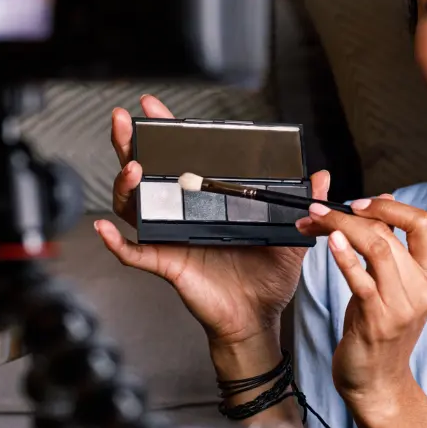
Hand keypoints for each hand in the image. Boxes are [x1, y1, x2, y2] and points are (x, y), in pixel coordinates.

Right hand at [94, 94, 327, 345]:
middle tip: (124, 121)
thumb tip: (320, 176)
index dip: (166, 134)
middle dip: (130, 145)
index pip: (182, 160)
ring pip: (134, 207)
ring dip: (126, 186)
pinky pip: (135, 254)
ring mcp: (171, 238)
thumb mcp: (290, 236)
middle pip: (146, 174)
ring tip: (131, 168)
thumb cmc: (267, 280)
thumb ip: (303, 204)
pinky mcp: (168, 264)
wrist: (259, 318)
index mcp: (207, 202)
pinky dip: (116, 243)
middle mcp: (182, 215)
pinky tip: (105, 228)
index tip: (154, 109)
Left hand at [302, 196, 426, 412]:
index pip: (424, 224)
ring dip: (341, 228)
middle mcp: (423, 288)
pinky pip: (362, 280)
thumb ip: (392, 246)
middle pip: (391, 233)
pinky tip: (329, 242)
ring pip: (377, 248)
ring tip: (315, 220)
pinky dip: (345, 257)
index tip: (360, 203)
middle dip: (348, 215)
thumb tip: (385, 201)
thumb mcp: (392, 285)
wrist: (378, 382)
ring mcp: (402, 306)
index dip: (391, 207)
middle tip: (318, 210)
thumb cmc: (380, 331)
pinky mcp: (378, 320)